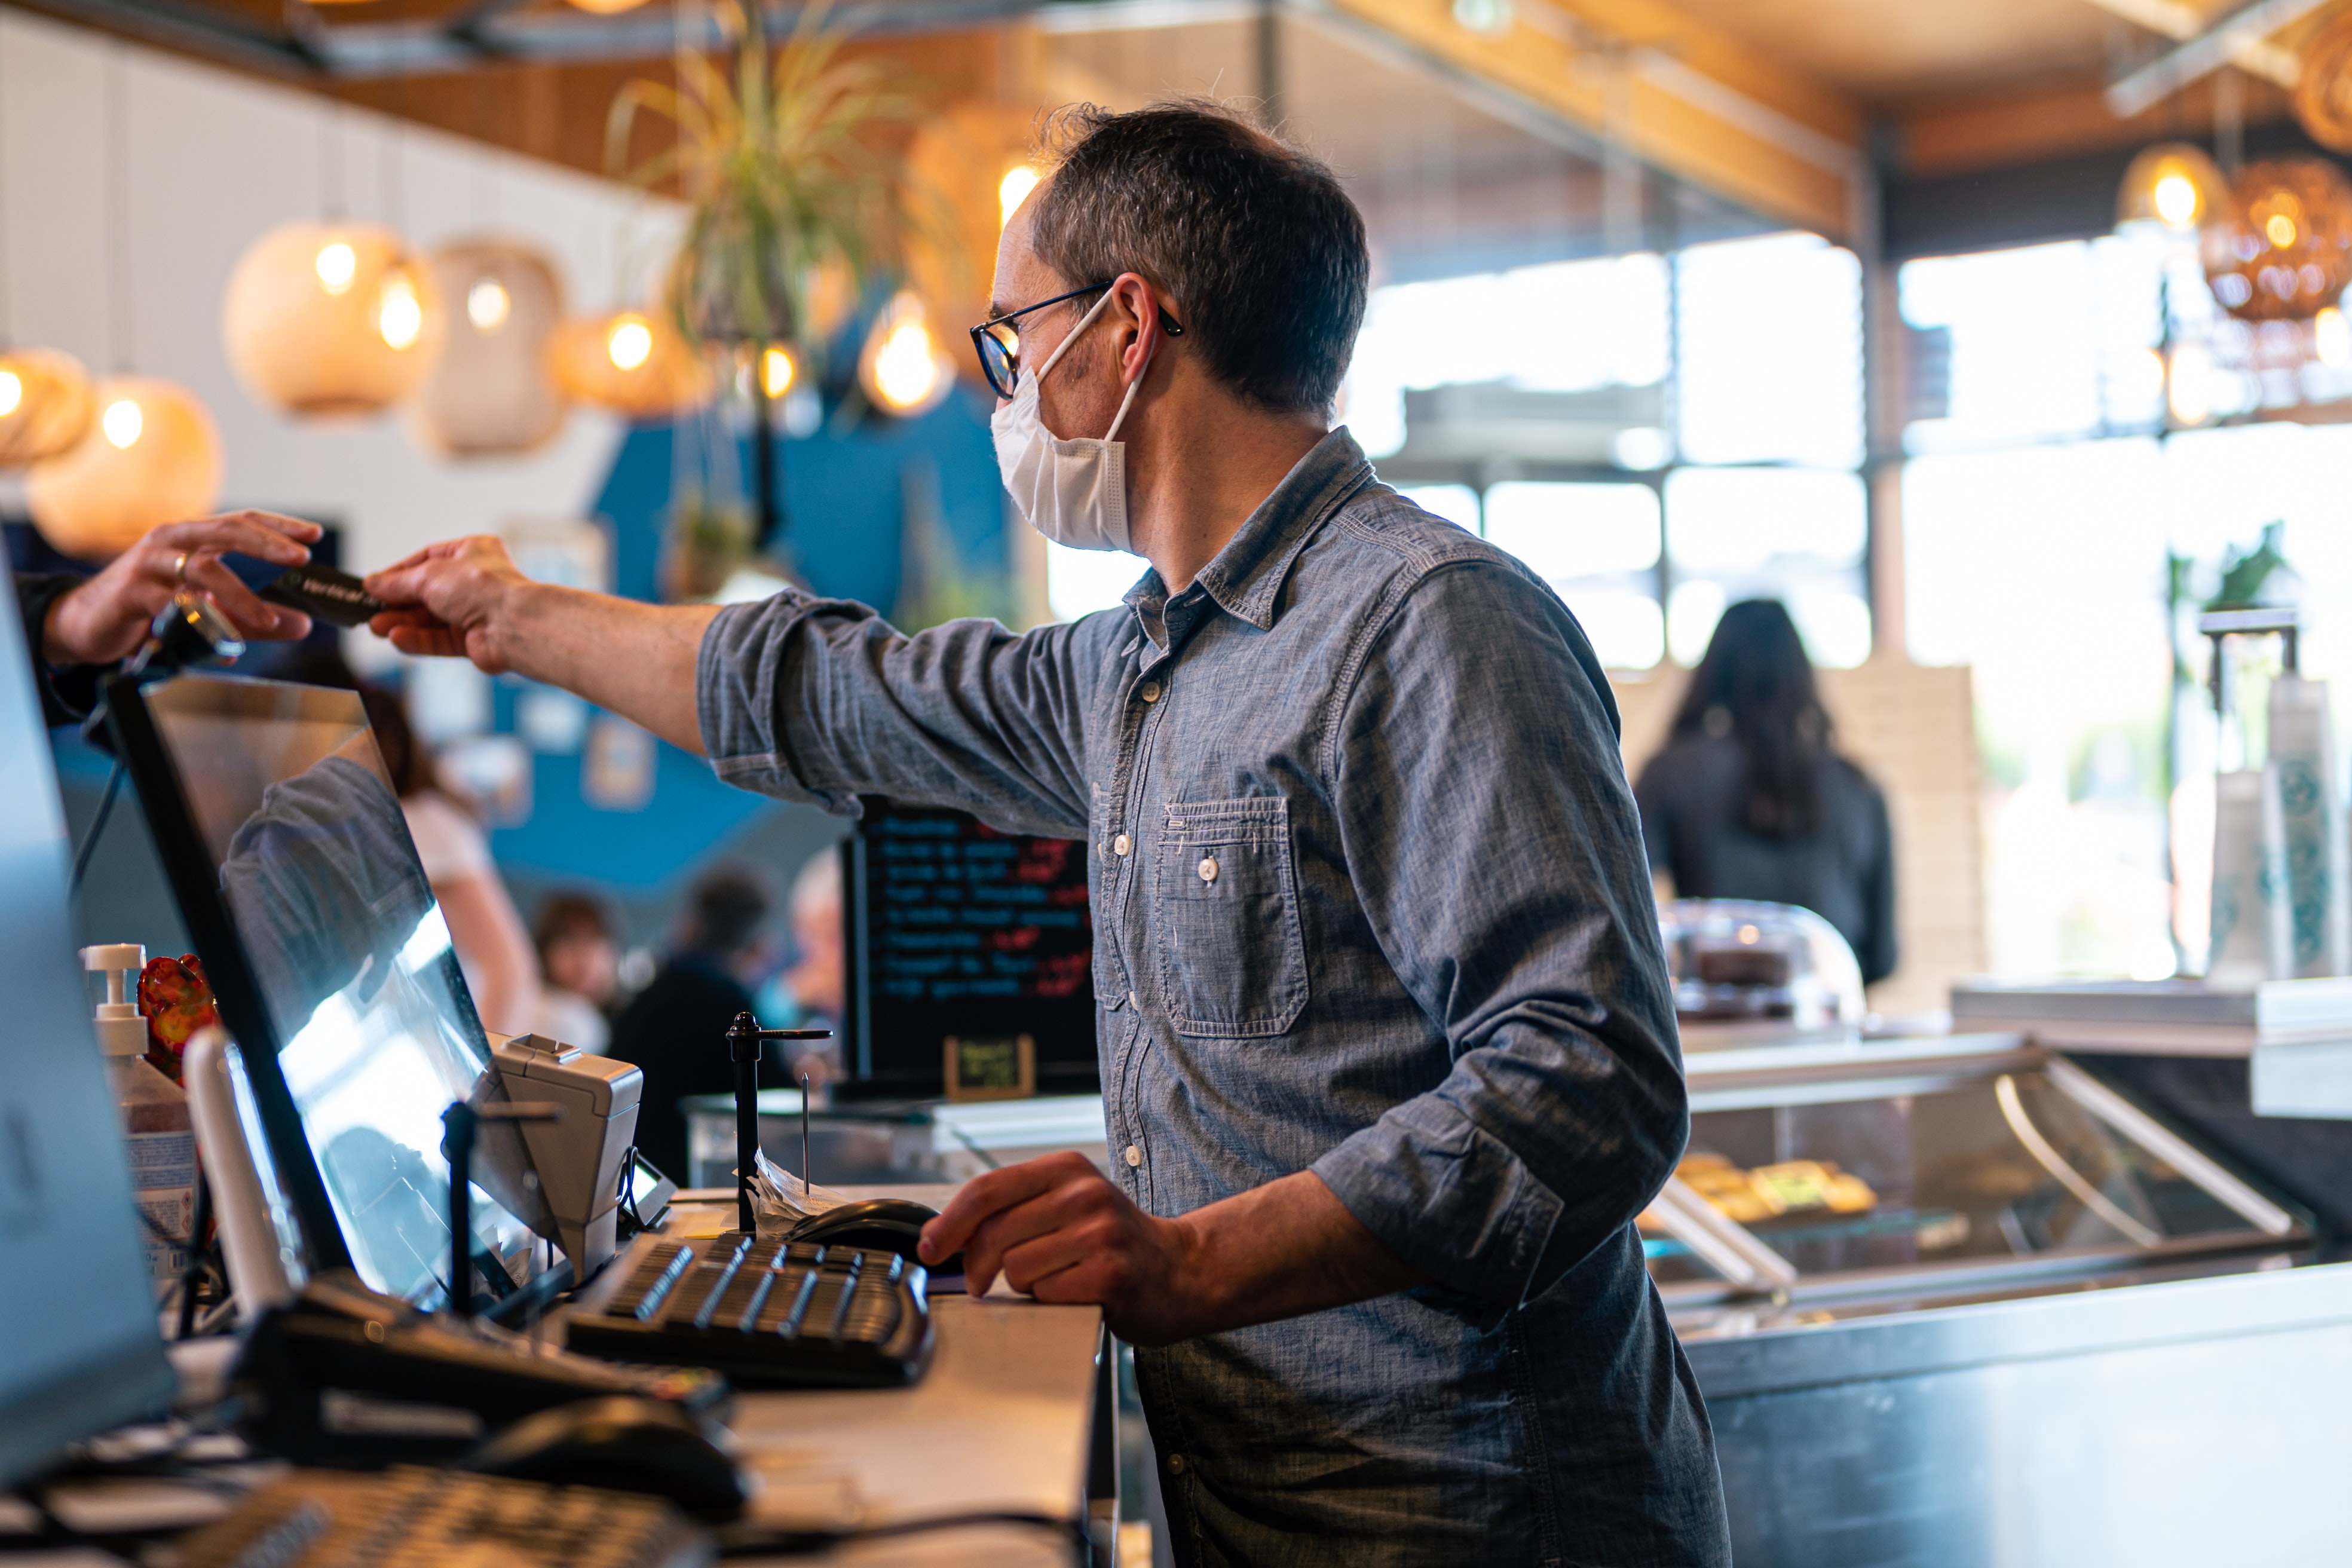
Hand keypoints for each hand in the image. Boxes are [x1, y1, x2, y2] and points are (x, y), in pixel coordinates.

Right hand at [41, 510, 321, 665]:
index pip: (242, 521)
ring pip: (204, 570)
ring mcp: (150, 564)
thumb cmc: (151, 609)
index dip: (279, 526)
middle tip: (301, 559)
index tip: (314, 534)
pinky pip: (173, 605)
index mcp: (192, 537)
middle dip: (268, 544)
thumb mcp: (208, 610)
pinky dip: (201, 622)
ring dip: (242, 596)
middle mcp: (172, 541)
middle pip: (227, 531)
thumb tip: (303, 624)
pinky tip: (223, 644)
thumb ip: (253, 617)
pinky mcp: (132, 593)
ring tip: (271, 620)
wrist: (87, 623)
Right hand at [365, 536, 533, 673]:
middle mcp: (475, 581)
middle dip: (397, 603)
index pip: (427, 558)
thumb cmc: (485, 587)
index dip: (399, 573)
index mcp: (473, 551)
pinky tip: (397, 639)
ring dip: (403, 623)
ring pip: (431, 619)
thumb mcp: (429, 575)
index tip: (376, 584)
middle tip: (370, 610)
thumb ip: (399, 582)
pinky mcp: (475, 640)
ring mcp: (476, 611)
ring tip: (376, 627)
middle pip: (426, 592)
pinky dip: (418, 640)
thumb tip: (374, 584)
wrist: (514, 623)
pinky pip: (440, 640)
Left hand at [919, 1151, 1207, 1345]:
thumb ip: (1011, 1210)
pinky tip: (1074, 1293)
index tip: (929, 1248)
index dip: (948, 1223)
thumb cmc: (1112, 1242)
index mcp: (1066, 1168)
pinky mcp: (1110, 1273)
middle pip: (994, 1233)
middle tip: (978, 1283)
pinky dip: (1049, 1301)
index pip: (987, 1189)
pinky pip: (1046, 1294)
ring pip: (1016, 1268)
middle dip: (975, 1266)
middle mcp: (1084, 1193)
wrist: (1180, 1271)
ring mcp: (1100, 1232)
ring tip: (1052, 1280)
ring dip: (1021, 1286)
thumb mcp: (1066, 1205)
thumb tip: (940, 1234)